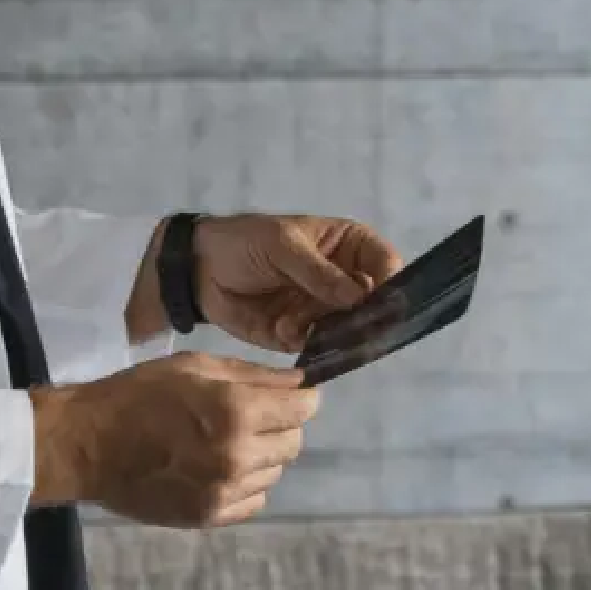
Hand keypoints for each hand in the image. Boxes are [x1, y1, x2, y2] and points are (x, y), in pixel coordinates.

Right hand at [30, 352, 320, 527]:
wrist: (88, 445)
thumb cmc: (139, 393)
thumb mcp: (195, 366)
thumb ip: (253, 375)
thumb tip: (300, 382)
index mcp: (236, 413)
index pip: (305, 408)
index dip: (301, 397)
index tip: (286, 394)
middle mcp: (239, 457)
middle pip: (294, 442)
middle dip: (281, 424)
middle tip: (249, 414)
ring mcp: (225, 493)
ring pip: (276, 472)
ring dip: (263, 455)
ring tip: (226, 441)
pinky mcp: (210, 517)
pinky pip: (254, 500)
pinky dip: (246, 483)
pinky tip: (217, 467)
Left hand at [193, 213, 404, 353]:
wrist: (199, 272)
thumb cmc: (244, 243)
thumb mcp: (282, 246)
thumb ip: (319, 272)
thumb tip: (360, 297)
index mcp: (348, 245)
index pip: (386, 263)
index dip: (391, 284)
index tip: (378, 304)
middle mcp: (345, 279)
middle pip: (375, 304)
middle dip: (359, 317)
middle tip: (338, 324)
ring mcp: (326, 309)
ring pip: (349, 329)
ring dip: (325, 330)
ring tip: (291, 321)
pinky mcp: (305, 334)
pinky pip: (320, 346)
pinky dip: (304, 340)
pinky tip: (281, 328)